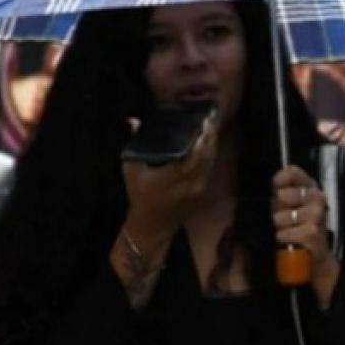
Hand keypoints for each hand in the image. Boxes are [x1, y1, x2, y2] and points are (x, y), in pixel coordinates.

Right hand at [122, 114, 217, 230]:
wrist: (153, 226)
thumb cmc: (140, 196)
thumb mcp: (132, 170)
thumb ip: (135, 144)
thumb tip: (133, 121)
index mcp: (174, 176)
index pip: (195, 153)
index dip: (202, 136)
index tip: (204, 120)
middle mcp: (190, 182)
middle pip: (207, 155)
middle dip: (210, 136)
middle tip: (210, 118)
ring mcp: (198, 188)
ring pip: (210, 162)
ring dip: (212, 144)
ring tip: (211, 127)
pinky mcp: (201, 192)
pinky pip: (209, 169)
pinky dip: (210, 155)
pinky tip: (208, 144)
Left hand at [272, 166, 338, 304]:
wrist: (315, 258)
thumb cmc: (298, 228)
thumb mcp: (289, 206)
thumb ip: (281, 190)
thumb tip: (276, 186)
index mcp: (311, 186)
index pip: (291, 171)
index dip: (279, 183)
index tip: (280, 195)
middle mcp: (318, 196)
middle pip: (281, 195)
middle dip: (278, 211)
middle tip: (288, 220)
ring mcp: (316, 214)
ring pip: (279, 217)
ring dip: (280, 228)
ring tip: (291, 232)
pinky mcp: (312, 233)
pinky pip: (283, 234)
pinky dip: (284, 240)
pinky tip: (294, 243)